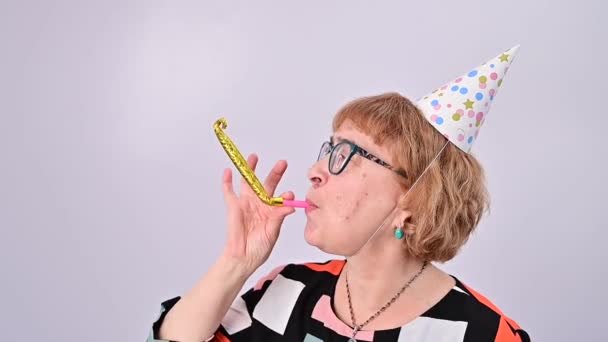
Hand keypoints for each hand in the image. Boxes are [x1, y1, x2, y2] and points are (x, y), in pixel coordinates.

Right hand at [220, 153, 295, 273]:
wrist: (243, 258)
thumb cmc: (259, 248)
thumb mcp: (272, 232)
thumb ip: (279, 217)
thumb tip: (289, 205)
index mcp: (272, 210)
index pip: (281, 197)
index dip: (286, 195)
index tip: (289, 194)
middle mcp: (260, 204)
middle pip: (268, 183)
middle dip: (275, 173)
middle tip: (282, 163)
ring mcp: (247, 204)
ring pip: (248, 182)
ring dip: (250, 169)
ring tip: (254, 157)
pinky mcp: (234, 207)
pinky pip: (229, 192)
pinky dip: (227, 181)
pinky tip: (228, 171)